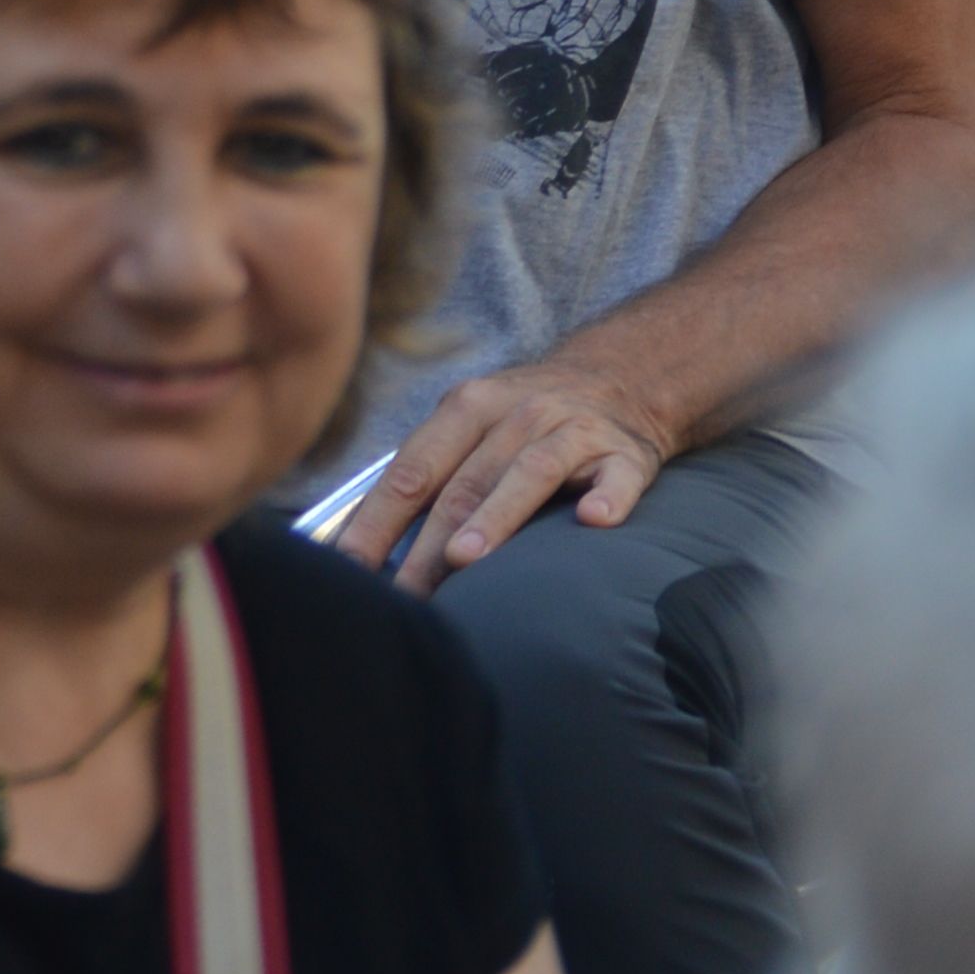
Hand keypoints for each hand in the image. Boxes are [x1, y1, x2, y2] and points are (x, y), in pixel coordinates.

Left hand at [330, 347, 689, 575]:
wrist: (619, 377)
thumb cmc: (523, 421)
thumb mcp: (470, 427)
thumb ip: (425, 475)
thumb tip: (358, 548)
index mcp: (467, 408)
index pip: (412, 471)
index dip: (377, 522)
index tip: (349, 570)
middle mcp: (519, 413)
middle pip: (464, 483)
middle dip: (427, 544)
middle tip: (403, 597)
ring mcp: (573, 430)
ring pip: (530, 473)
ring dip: (496, 516)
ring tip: (465, 558)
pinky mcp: (625, 454)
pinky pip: (616, 476)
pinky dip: (608, 497)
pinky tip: (594, 520)